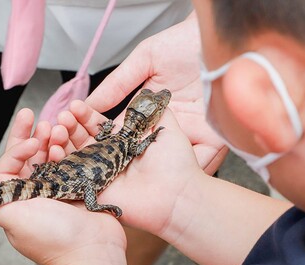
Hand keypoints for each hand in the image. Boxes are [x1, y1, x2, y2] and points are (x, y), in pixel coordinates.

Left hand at [0, 109, 125, 264]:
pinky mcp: (81, 188)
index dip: (17, 149)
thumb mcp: (16, 220)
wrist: (93, 252)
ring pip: (51, 158)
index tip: (31, 141)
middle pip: (29, 159)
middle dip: (29, 135)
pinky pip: (72, 163)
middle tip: (30, 113)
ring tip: (57, 124)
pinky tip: (71, 138)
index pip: (9, 166)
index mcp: (18, 201)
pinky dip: (70, 150)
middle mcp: (37, 194)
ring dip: (51, 140)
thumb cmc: (53, 238)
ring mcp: (61, 191)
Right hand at [52, 102, 206, 237]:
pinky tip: (51, 149)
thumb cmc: (177, 164)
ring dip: (62, 141)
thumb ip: (154, 111)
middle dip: (70, 126)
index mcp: (124, 144)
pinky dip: (60, 164)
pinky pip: (73, 177)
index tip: (76, 105)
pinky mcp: (95, 192)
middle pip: (83, 139)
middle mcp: (111, 159)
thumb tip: (148, 94)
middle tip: (63, 115)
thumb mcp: (167, 128)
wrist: (179, 196)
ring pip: (75, 155)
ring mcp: (102, 176)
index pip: (99, 126)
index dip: (86, 116)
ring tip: (55, 128)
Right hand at [84, 11, 226, 174]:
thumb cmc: (182, 43)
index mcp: (148, 113)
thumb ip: (117, 84)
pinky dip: (198, 168)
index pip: (124, 136)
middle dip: (134, 171)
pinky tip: (185, 176)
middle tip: (118, 182)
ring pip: (175, 164)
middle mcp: (168, 127)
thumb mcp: (144, 60)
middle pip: (147, 157)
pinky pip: (206, 159)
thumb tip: (88, 105)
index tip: (95, 159)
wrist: (216, 36)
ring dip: (165, 174)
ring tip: (153, 187)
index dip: (109, 148)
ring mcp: (191, 132)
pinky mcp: (214, 135)